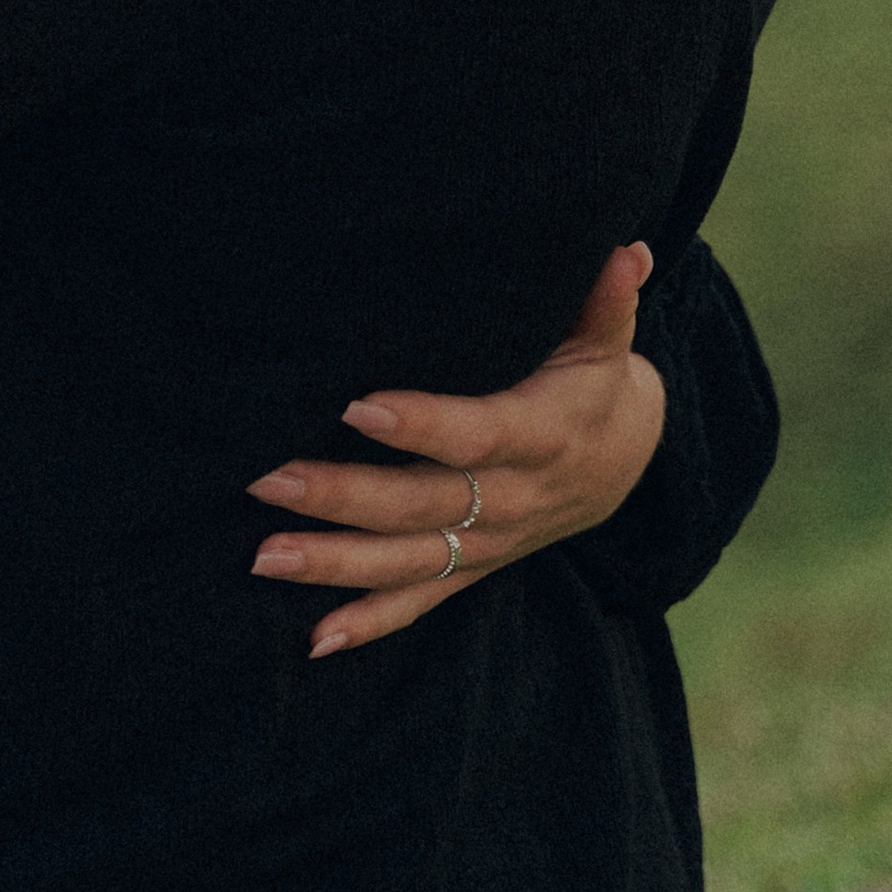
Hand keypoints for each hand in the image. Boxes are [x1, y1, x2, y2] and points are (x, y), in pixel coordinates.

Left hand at [246, 243, 662, 658]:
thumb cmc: (593, 386)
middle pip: (420, 504)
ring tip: (262, 555)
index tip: (355, 407)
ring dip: (333, 564)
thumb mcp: (605, 345)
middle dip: (341, 496)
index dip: (420, 425)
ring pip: (406, 562)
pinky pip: (420, 603)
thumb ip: (605, 302)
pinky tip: (313, 640)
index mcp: (540, 438)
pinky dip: (369, 625)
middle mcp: (511, 501)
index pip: (475, 435)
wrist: (622, 465)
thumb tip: (629, 251)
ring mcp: (488, 544)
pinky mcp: (472, 568)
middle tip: (266, 478)